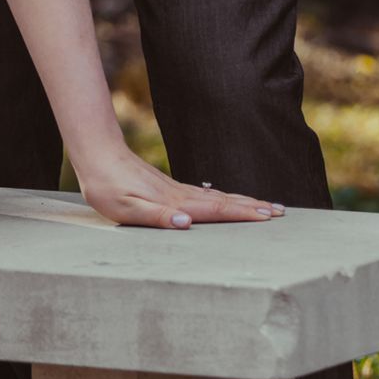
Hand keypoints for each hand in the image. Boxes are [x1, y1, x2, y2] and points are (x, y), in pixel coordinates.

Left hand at [73, 143, 283, 231]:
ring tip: (267, 206)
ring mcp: (177, 189)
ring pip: (218, 197)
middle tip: (281, 212)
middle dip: (253, 208)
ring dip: (244, 202)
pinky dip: (225, 198)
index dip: (242, 215)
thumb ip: (157, 217)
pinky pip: (206, 195)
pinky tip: (230, 201)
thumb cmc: (107, 187)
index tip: (268, 217)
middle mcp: (181, 195)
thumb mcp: (126, 209)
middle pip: (224, 201)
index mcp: (175, 202)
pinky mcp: (170, 187)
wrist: (97, 156)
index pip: (216, 210)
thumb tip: (186, 223)